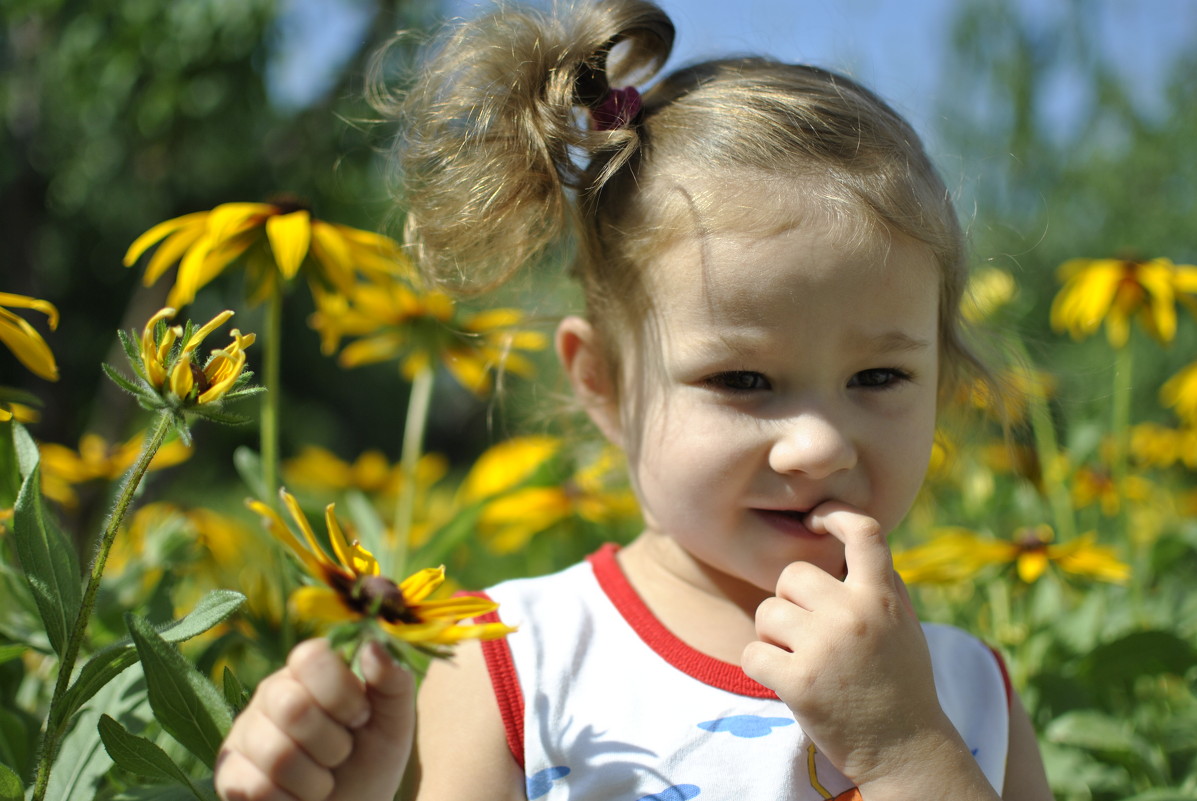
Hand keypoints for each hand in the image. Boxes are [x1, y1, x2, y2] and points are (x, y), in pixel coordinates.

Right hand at [215, 638, 414, 800]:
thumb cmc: (371, 761)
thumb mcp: (394, 722)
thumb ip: (393, 681)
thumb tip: (373, 645)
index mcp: (311, 671)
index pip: (312, 657)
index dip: (342, 693)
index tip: (360, 718)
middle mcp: (272, 693)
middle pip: (292, 707)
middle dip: (332, 745)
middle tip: (340, 756)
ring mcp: (245, 732)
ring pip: (276, 754)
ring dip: (315, 781)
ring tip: (322, 782)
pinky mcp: (229, 774)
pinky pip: (255, 788)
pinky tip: (298, 798)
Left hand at [741, 502, 956, 788]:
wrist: (907, 750)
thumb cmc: (900, 683)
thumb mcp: (903, 625)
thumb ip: (878, 583)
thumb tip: (847, 537)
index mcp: (883, 596)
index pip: (863, 531)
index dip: (833, 516)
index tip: (815, 521)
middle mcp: (855, 614)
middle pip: (791, 575)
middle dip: (790, 602)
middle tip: (809, 634)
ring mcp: (825, 647)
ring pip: (766, 613)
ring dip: (775, 637)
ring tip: (804, 661)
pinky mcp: (799, 682)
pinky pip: (751, 654)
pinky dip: (761, 668)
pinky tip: (786, 682)